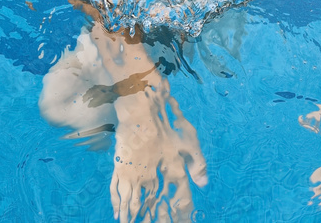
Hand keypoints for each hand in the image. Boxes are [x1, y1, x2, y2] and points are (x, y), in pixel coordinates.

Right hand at [111, 81, 207, 222]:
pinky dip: (118, 205)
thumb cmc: (167, 123)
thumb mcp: (189, 140)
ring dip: (134, 218)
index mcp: (173, 171)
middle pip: (155, 207)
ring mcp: (135, 173)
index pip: (179, 200)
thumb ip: (197, 163)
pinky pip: (117, 192)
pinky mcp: (121, 168)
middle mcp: (153, 177)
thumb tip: (203, 184)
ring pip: (133, 204)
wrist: (141, 110)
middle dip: (157, 219)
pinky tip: (118, 216)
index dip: (182, 214)